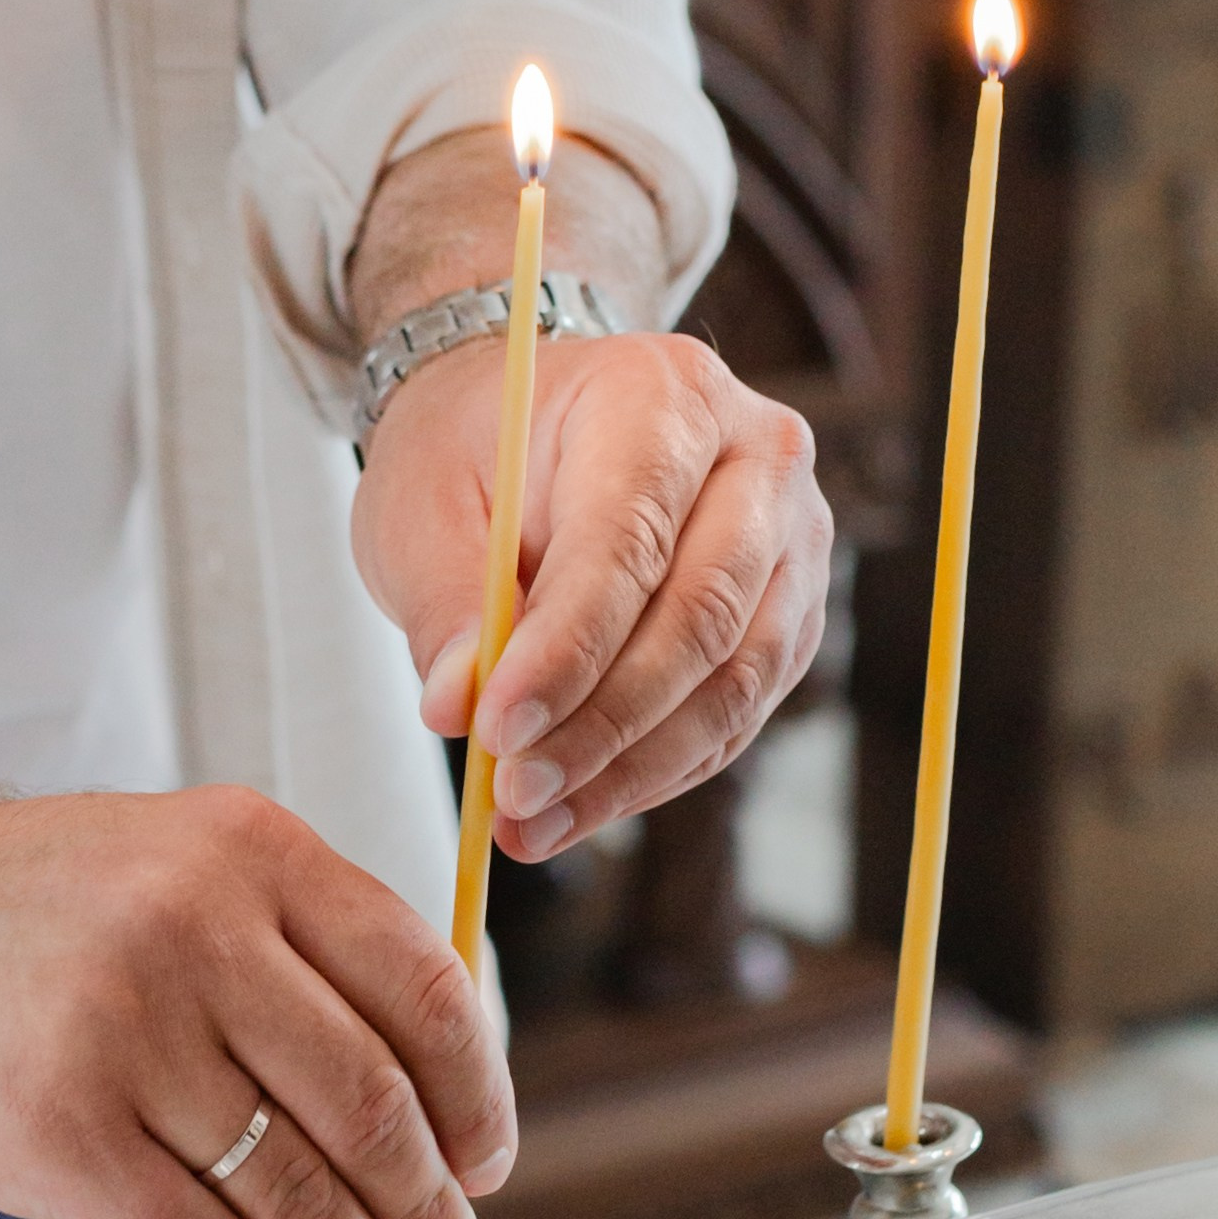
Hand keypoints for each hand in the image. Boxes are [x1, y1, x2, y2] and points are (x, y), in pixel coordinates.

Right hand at [0, 542, 514, 1218]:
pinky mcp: (48, 1132)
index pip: (422, 990)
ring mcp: (120, 1030)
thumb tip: (422, 1104)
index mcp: (247, 848)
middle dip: (426, 1204)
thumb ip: (284, 948)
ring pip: (296, 1188)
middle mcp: (196, 926)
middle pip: (373, 1102)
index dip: (475, 1099)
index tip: (484, 1163)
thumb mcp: (162, 862)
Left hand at [352, 330, 831, 858]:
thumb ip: (448, 604)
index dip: (566, 651)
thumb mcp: (423, 505)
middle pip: (701, 618)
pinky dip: (656, 771)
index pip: (628, 543)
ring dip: (630, 769)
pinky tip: (579, 806)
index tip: (497, 731)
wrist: (536, 425)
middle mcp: (759, 457)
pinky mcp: (791, 612)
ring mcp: (793, 538)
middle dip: (602, 726)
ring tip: (533, 822)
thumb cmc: (477, 450)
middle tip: (514, 794)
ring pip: (733, 682)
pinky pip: (736, 713)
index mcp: (663, 396)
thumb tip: (457, 709)